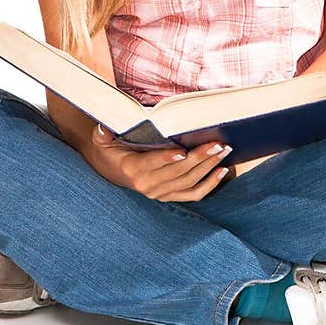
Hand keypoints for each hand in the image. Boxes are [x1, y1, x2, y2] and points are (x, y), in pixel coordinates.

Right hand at [84, 123, 232, 201]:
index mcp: (132, 169)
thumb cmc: (110, 149)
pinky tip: (222, 171)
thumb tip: (104, 128)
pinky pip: (193, 194)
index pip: (151, 164)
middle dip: (200, 158)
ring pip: (189, 182)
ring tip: (224, 150)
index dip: (166, 159)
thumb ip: (103, 134)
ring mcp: (160, 193)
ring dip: (209, 167)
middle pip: (177, 172)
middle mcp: (147, 185)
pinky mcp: (170, 196)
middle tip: (218, 144)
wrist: (110, 170)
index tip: (183, 151)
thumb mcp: (102, 140)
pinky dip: (210, 185)